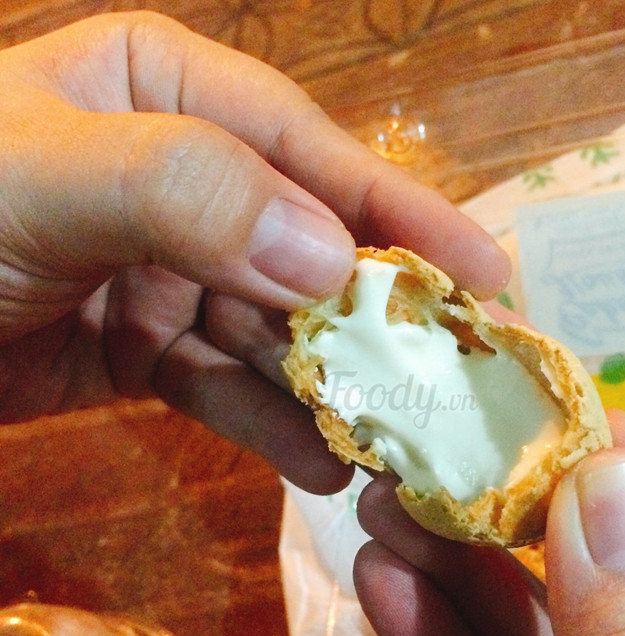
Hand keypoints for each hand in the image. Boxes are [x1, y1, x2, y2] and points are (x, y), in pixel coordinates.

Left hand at [0, 12, 509, 492]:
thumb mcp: (41, 169)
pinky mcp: (141, 346)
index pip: (311, 152)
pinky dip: (269, 423)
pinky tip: (320, 461)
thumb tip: (332, 259)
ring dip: (329, 388)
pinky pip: (223, 384)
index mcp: (170, 91)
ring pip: (273, 330)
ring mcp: (166, 267)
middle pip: (306, 248)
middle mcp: (183, 176)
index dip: (404, 215)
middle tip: (457, 376)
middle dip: (378, 318)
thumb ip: (187, 189)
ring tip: (393, 441)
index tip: (486, 273)